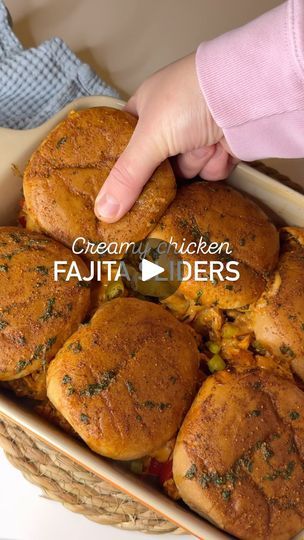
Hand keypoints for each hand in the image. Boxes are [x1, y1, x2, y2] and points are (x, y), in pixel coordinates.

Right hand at [95, 53, 236, 222]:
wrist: (246, 94)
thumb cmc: (188, 101)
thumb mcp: (149, 139)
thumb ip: (126, 177)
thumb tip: (103, 213)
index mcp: (145, 108)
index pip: (123, 144)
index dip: (118, 166)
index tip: (114, 192)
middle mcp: (169, 123)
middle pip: (153, 167)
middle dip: (161, 174)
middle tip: (158, 182)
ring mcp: (195, 136)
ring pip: (183, 172)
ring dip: (194, 163)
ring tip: (203, 143)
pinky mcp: (219, 149)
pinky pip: (208, 171)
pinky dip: (214, 163)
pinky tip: (220, 148)